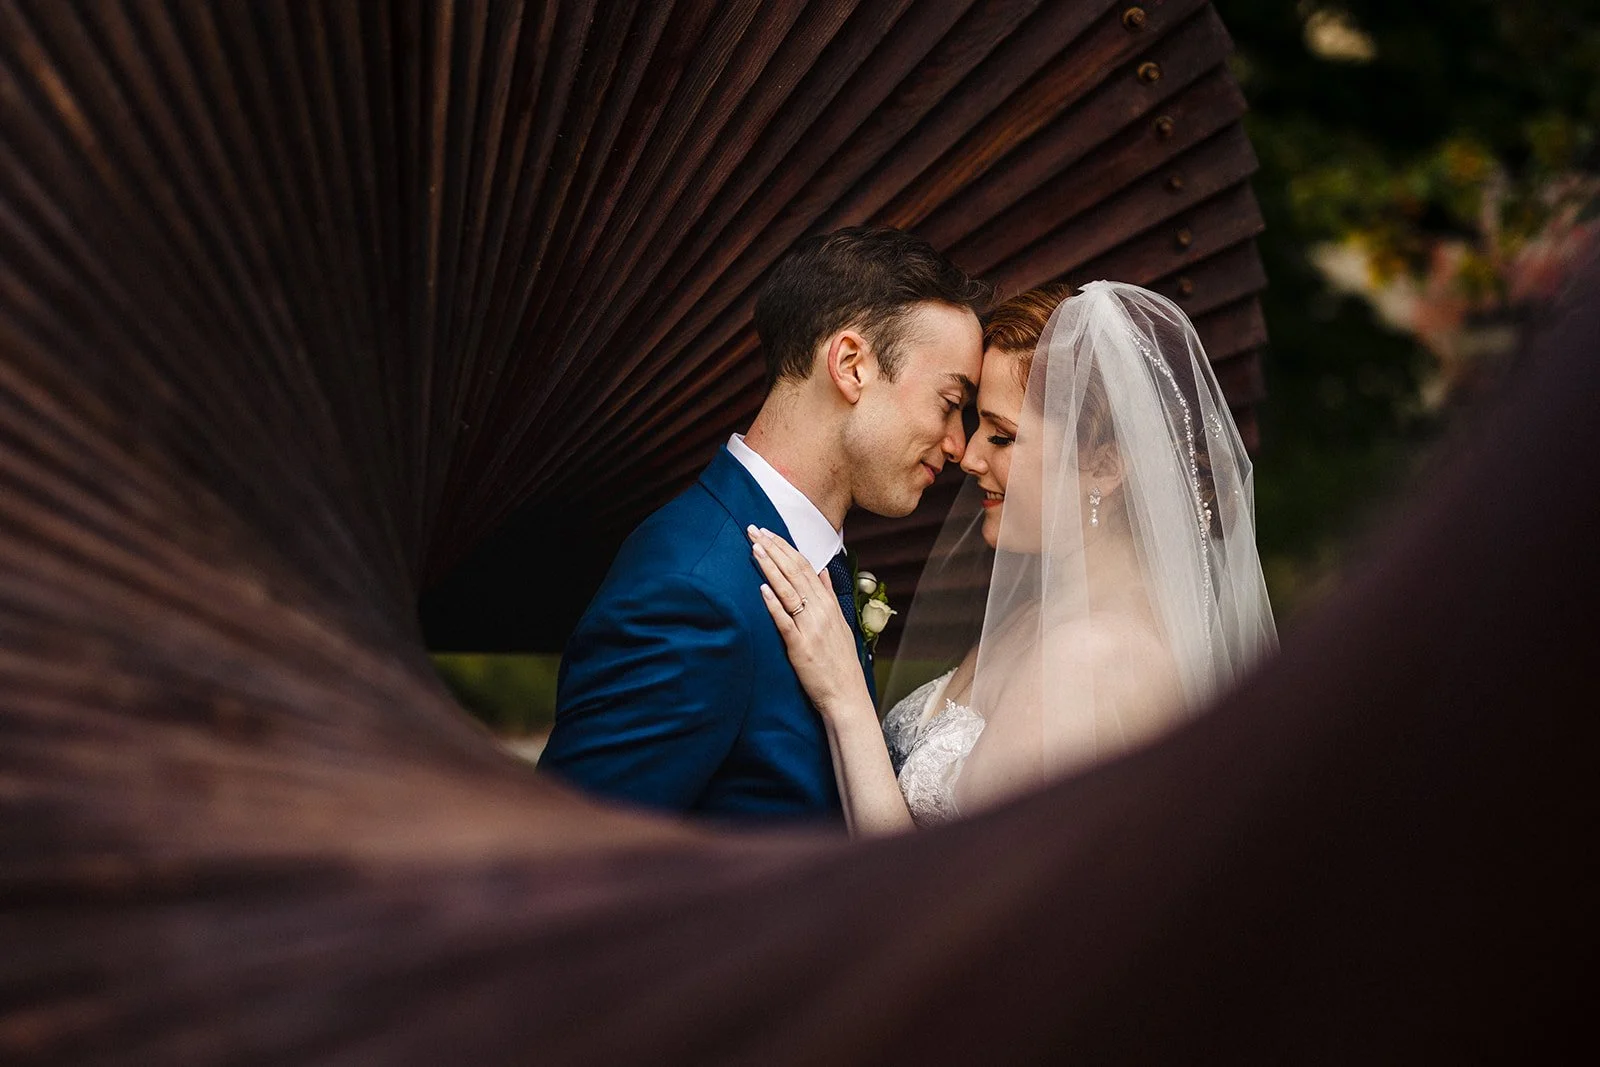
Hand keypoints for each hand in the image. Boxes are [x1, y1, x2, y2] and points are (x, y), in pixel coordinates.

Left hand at [748, 526, 872, 720]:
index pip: (805, 566)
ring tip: (755, 549)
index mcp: (828, 603)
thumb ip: (829, 594)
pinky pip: (785, 621)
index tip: (768, 531)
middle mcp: (821, 610)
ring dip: (771, 567)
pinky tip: (762, 589)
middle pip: (795, 572)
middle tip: (753, 530)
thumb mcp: (839, 623)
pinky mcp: (801, 646)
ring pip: (789, 591)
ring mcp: (811, 627)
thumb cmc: (839, 661)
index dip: (785, 547)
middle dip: (773, 549)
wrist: (846, 694)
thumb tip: (823, 571)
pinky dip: (774, 603)